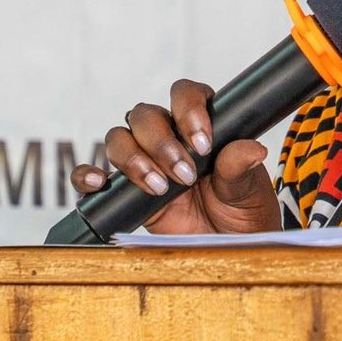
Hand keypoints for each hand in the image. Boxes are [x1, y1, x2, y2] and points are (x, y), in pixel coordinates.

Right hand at [70, 78, 280, 233]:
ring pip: (119, 137)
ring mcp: (143, 160)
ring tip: (159, 187)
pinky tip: (100, 183)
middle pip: (146, 116)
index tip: (203, 144)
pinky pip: (91, 173)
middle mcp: (168, 135)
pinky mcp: (123, 190)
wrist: (227, 246)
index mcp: (200, 123)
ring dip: (135, 159)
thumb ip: (241, 166)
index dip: (189, 111)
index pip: (185, 94)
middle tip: (186, 175)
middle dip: (163, 144)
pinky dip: (87, 175)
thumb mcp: (248, 190)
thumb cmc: (241, 210)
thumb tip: (253, 149)